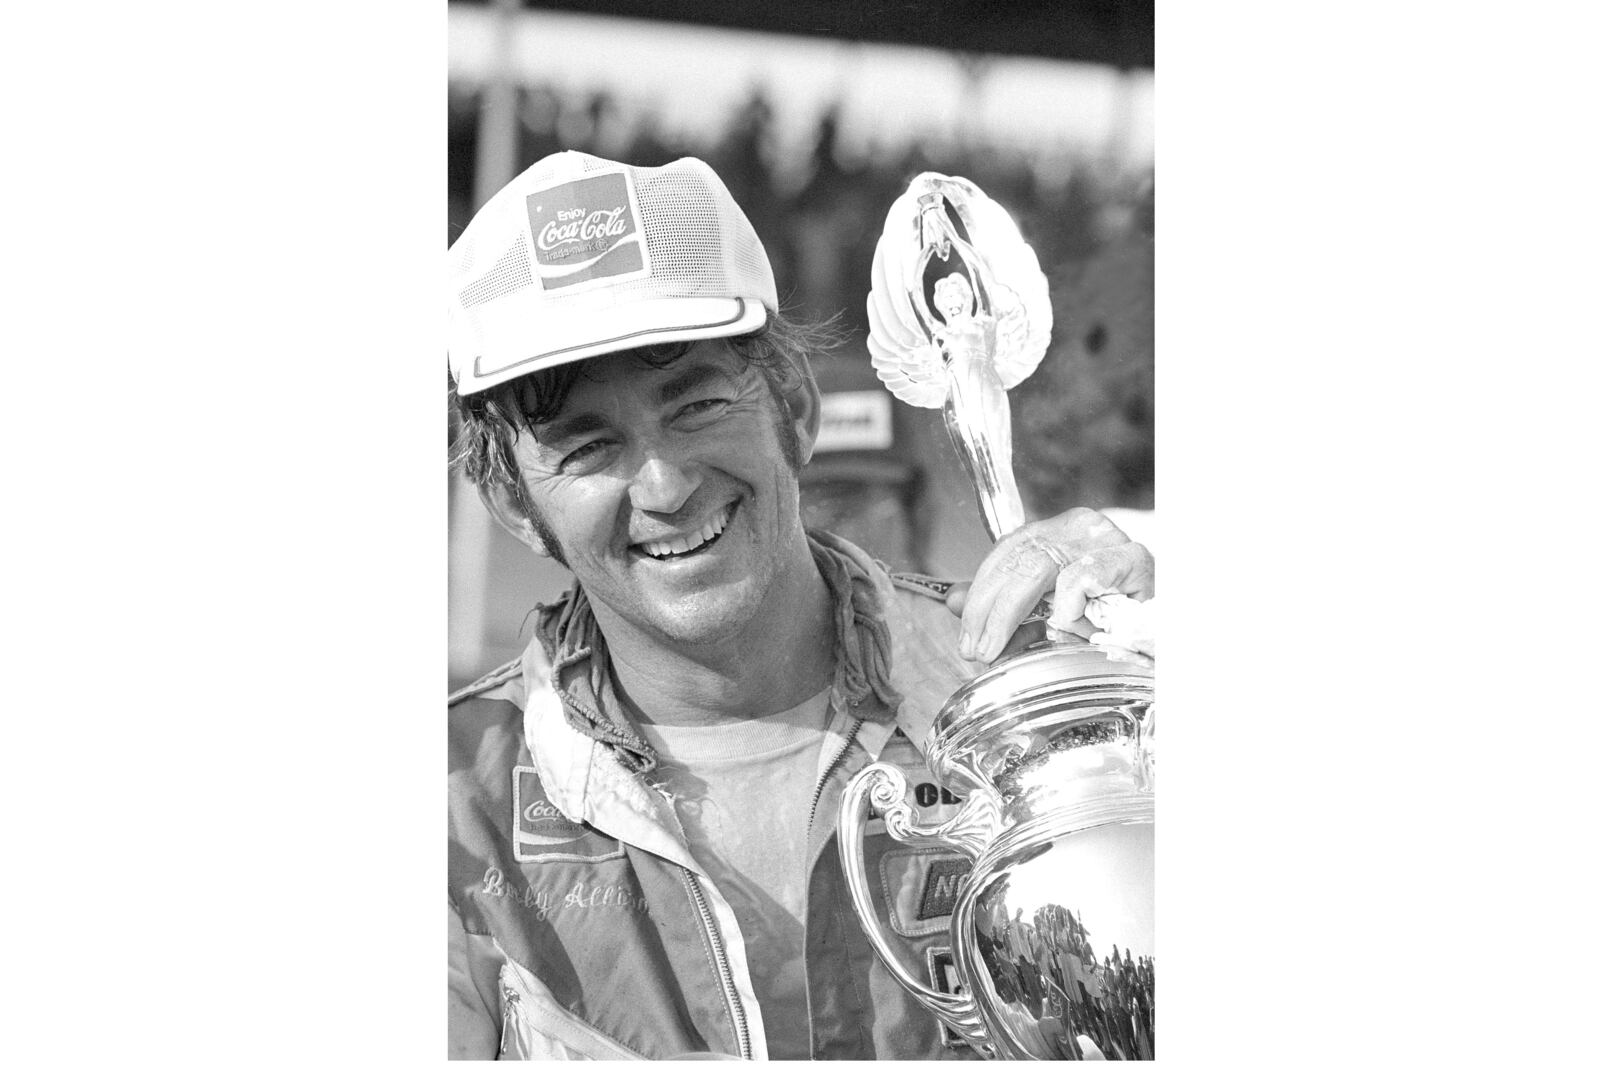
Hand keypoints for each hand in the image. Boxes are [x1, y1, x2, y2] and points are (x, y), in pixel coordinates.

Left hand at [945, 508, 1154, 663]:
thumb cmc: (1108, 623)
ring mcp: (1110, 539)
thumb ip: (1003, 607)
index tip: (965, 632)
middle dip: (987, 609)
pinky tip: (1066, 629)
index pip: (1007, 550)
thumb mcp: (1047, 614)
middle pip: (1018, 559)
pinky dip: (1066, 608)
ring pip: (1041, 567)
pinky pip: (1080, 579)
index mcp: (1060, 531)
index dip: (980, 592)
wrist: (1165, 634)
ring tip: (1001, 648)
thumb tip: (951, 600)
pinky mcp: (1134, 560)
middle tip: (975, 650)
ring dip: (1014, 615)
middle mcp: (1083, 526)